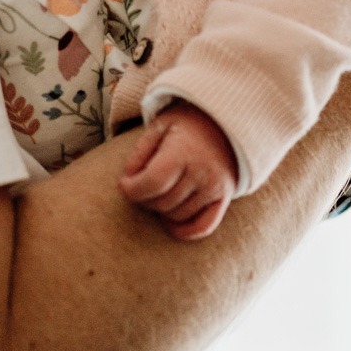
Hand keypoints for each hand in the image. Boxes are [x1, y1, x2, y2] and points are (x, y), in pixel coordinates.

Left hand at [118, 101, 238, 239]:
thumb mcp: (159, 126)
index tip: (123, 184)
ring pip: (178, 215)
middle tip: (140, 185)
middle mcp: (203, 172)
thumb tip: (127, 182)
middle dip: (144, 198)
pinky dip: (184, 230)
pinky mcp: (224, 198)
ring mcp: (216, 188)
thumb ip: (140, 153)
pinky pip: (203, 227)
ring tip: (157, 192)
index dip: (132, 189)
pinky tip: (170, 221)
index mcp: (184, 151)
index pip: (152, 183)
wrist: (226, 120)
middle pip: (162, 202)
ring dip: (161, 210)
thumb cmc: (187, 122)